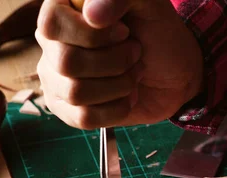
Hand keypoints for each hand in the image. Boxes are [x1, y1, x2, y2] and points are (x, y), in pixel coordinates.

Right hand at [35, 0, 202, 128]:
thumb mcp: (148, 3)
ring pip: (75, 92)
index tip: (124, 32)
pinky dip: (117, 108)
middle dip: (115, 62)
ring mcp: (55, 78)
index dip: (92, 35)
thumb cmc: (157, 33)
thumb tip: (92, 15)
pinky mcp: (67, 109)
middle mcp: (52, 44)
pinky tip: (127, 96)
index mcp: (63, 10)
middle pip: (66, 62)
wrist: (174, 73)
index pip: (52, 24)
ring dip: (119, 85)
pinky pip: (84, 117)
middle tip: (135, 53)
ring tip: (133, 74)